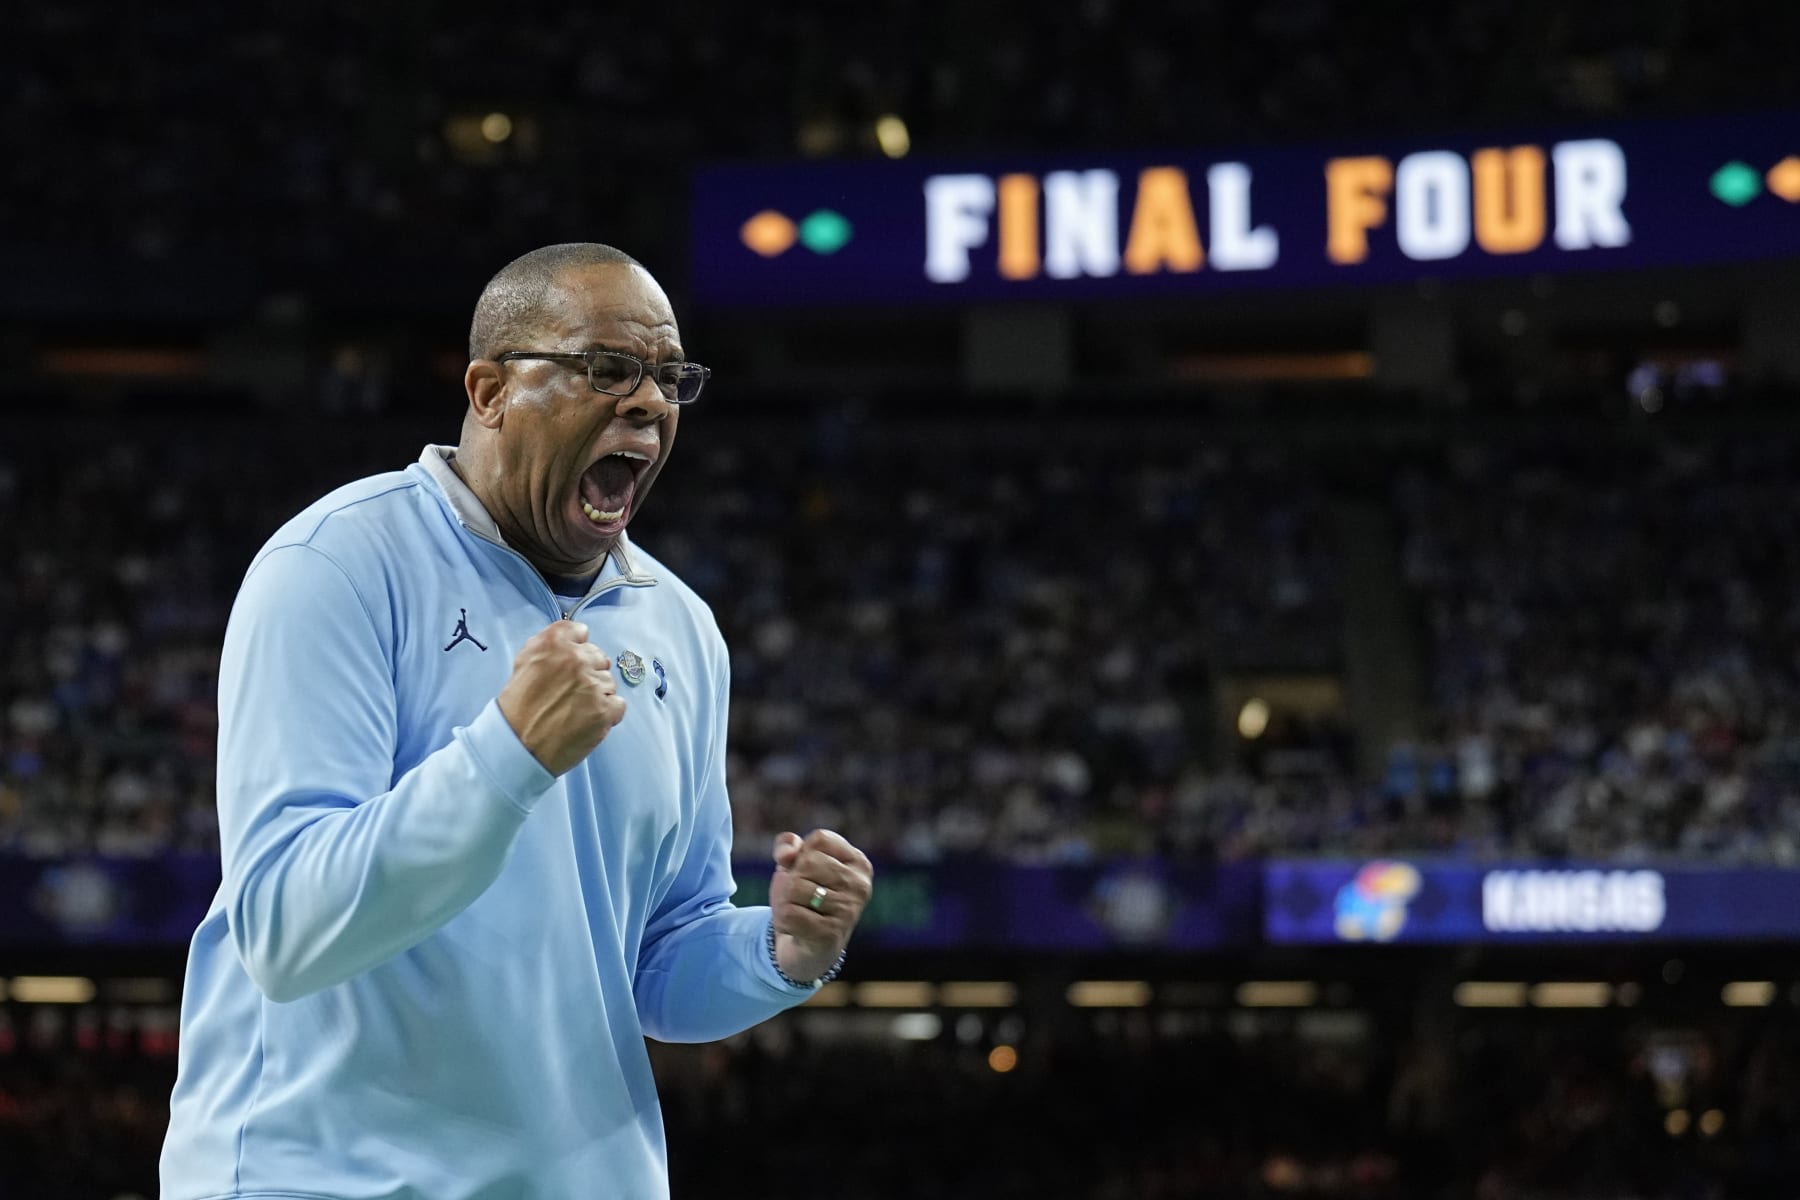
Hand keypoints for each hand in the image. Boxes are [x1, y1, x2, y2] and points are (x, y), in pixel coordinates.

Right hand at [497, 620, 625, 774]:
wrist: (517, 746)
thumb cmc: (516, 710)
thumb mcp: (523, 664)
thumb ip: (549, 647)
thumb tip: (571, 640)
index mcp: (554, 643)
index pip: (579, 632)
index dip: (576, 649)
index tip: (570, 664)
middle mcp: (576, 659)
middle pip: (598, 657)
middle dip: (587, 673)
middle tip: (570, 693)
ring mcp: (593, 685)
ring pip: (608, 682)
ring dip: (597, 695)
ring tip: (575, 711)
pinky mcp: (605, 710)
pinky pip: (618, 704)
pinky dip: (607, 714)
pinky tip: (587, 721)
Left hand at [769, 829, 872, 983]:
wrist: (807, 949)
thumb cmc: (803, 899)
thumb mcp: (794, 865)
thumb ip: (788, 847)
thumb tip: (787, 855)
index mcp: (858, 863)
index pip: (820, 839)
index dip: (800, 852)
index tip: (803, 871)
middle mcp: (860, 885)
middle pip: (806, 862)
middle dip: (789, 878)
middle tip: (797, 897)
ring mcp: (848, 911)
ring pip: (794, 888)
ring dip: (782, 900)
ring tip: (795, 911)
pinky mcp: (831, 934)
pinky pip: (789, 914)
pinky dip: (781, 919)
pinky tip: (793, 927)